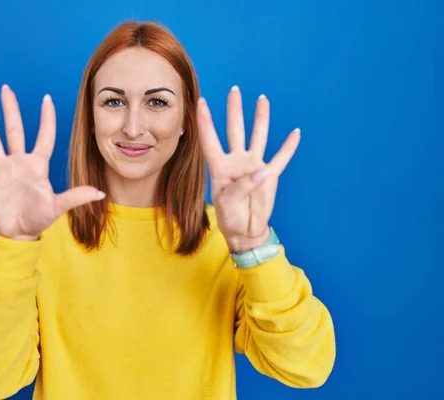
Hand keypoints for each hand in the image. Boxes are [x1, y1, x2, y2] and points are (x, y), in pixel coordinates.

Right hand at [0, 84, 104, 239]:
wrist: (18, 234)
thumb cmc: (39, 219)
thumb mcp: (57, 208)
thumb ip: (75, 198)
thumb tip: (100, 193)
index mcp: (37, 166)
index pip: (44, 137)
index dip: (46, 119)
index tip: (46, 99)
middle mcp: (18, 163)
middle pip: (14, 131)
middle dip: (10, 110)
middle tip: (6, 89)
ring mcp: (1, 170)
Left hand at [196, 86, 299, 251]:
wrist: (245, 230)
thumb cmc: (230, 216)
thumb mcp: (229, 203)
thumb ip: (243, 186)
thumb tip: (262, 172)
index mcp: (219, 167)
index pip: (210, 140)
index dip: (205, 122)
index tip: (201, 102)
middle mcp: (236, 162)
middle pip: (235, 131)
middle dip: (234, 111)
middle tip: (234, 90)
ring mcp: (253, 166)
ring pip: (258, 137)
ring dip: (261, 119)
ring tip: (262, 99)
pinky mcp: (270, 176)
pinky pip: (281, 158)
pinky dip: (289, 146)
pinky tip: (295, 132)